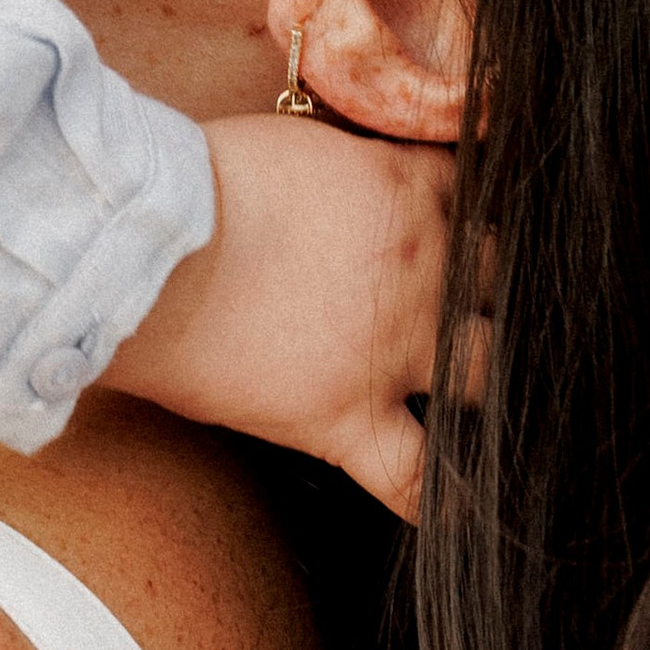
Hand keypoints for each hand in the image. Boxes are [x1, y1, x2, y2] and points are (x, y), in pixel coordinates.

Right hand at [101, 113, 467, 517]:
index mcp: (414, 190)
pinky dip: (442, 499)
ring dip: (491, 381)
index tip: (473, 224)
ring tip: (493, 395)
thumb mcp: (302, 144)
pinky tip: (463, 505)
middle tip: (487, 306)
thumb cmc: (201, 183)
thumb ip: (358, 167)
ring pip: (489, 376)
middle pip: (505, 282)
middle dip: (500, 292)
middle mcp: (426, 272)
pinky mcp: (347, 420)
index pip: (488, 196)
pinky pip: (416, 479)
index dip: (482, 214)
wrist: (144, 251)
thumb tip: (363, 180)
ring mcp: (395, 353)